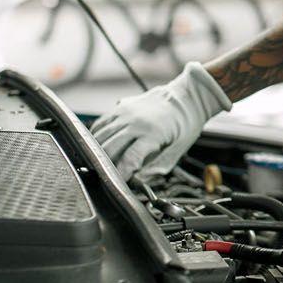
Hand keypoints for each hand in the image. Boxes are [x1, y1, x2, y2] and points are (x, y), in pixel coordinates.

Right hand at [90, 62, 231, 178]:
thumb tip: (136, 181)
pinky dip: (96, 138)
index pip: (130, 158)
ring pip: (100, 136)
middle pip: (109, 148)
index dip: (120, 174)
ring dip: (98, 153)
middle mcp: (136, 121)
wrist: (187, 98)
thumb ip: (156, 168)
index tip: (117, 185)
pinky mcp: (120, 107)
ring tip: (102, 165)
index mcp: (153, 133)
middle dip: (106, 166)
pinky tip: (100, 148)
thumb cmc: (184, 125)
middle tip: (108, 177)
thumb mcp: (177, 151)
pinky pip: (100, 124)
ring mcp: (125, 113)